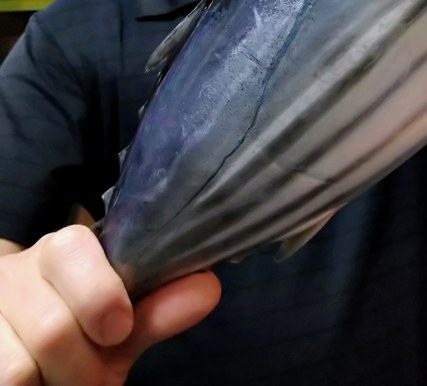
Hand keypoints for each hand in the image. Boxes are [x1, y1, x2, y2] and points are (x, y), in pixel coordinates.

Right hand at [0, 225, 220, 385]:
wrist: (20, 334)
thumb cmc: (79, 323)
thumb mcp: (118, 319)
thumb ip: (157, 308)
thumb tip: (208, 289)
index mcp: (63, 252)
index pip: (73, 253)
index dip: (100, 296)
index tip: (119, 329)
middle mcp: (17, 275)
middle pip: (54, 328)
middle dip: (85, 368)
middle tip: (98, 378)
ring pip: (20, 368)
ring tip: (66, 382)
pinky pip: (4, 383)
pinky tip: (42, 384)